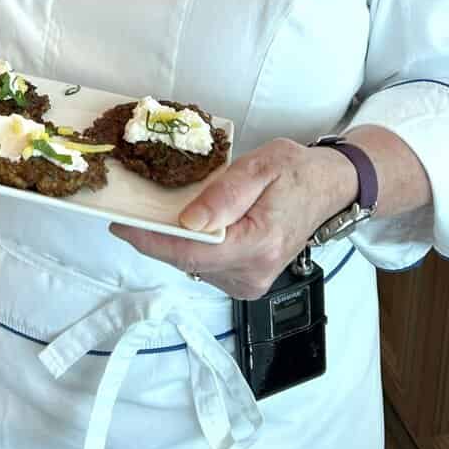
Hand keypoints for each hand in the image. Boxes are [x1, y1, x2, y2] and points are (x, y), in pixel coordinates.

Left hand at [109, 138, 357, 299]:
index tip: (120, 224)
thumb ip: (226, 193)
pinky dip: (191, 247)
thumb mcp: (262, 166)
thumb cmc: (297, 172)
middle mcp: (254, 272)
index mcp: (259, 244)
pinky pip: (204, 266)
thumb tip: (188, 221)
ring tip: (160, 214)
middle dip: (156, 237)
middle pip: (187, 261)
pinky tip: (189, 226)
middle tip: (132, 211)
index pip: (192, 252)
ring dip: (173, 242)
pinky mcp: (245, 282)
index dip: (151, 240)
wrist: (328, 188)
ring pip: (193, 265)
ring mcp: (250, 283)